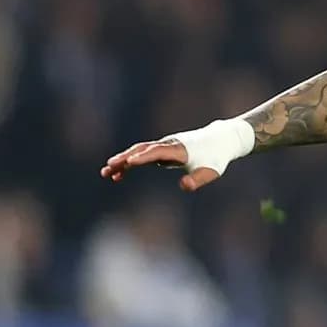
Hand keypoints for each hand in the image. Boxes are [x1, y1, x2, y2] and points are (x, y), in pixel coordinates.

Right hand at [100, 137, 220, 190]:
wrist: (220, 140)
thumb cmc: (216, 157)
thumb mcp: (211, 171)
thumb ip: (198, 179)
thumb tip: (184, 186)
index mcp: (180, 149)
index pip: (158, 152)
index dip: (144, 156)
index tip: (129, 163)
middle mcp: (168, 145)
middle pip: (142, 150)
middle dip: (125, 159)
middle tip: (108, 168)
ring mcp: (164, 146)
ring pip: (138, 152)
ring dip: (122, 161)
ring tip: (106, 173)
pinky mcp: (162, 151)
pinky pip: (142, 156)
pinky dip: (130, 164)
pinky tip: (118, 176)